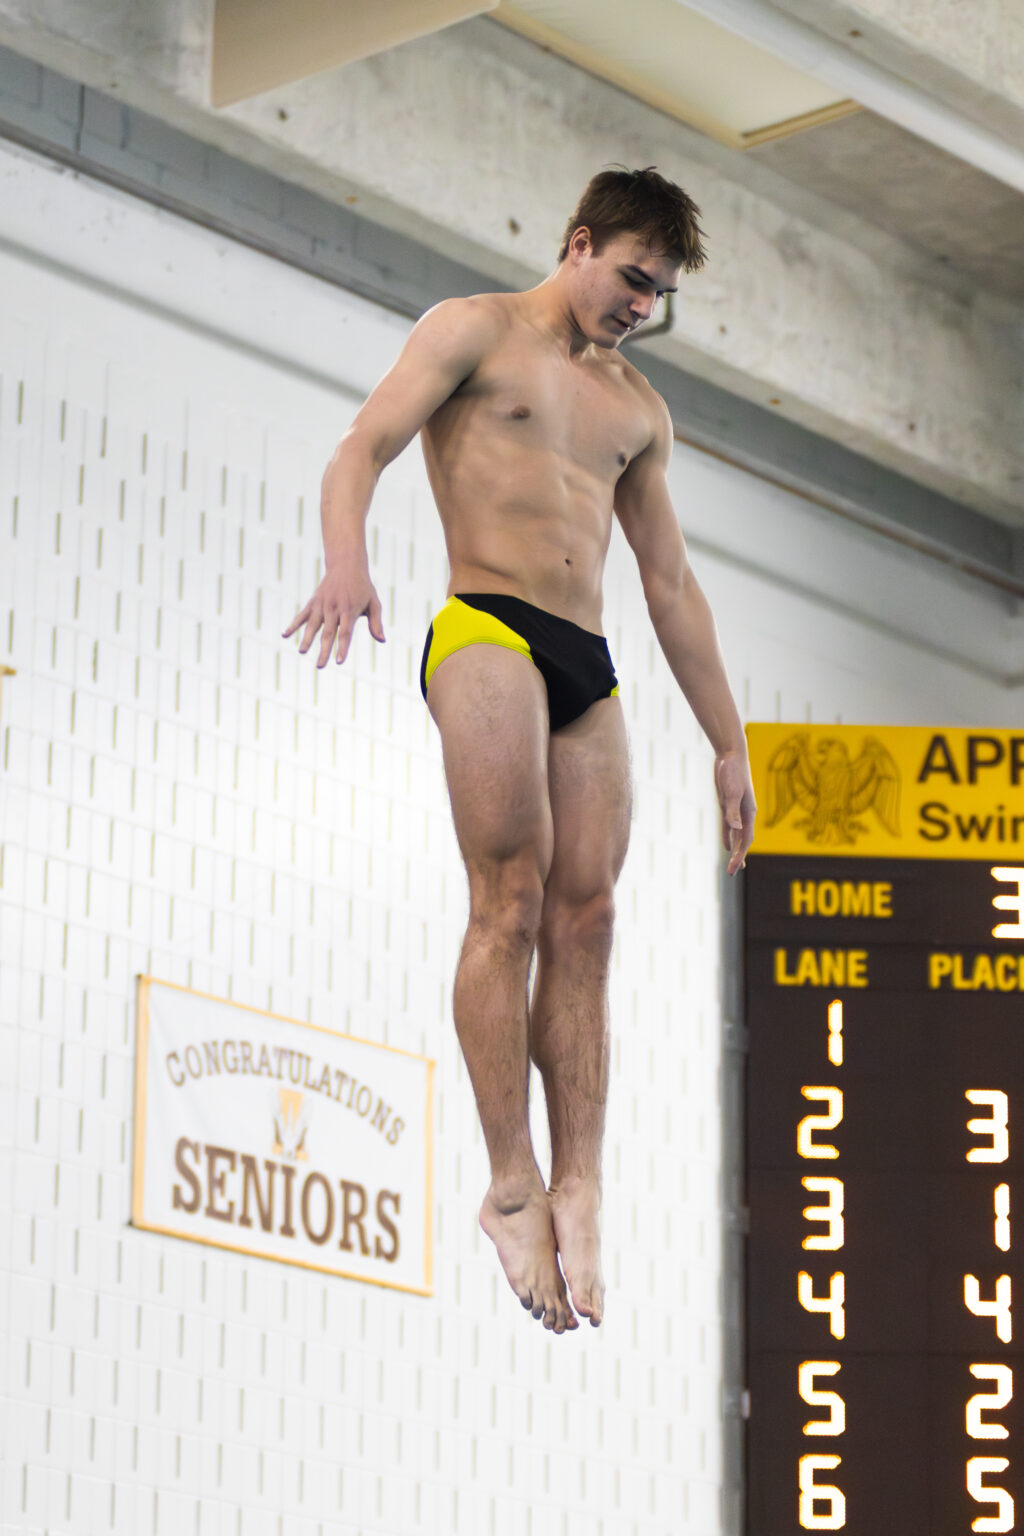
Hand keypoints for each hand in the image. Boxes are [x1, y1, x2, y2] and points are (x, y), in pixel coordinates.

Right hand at [282, 566, 384, 666]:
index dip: (342, 648)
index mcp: (349, 610)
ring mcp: (322, 604)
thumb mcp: (374, 603)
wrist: (346, 565)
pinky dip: (293, 625)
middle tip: (320, 666)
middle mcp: (333, 608)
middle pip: (328, 633)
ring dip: (307, 639)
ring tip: (302, 652)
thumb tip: (382, 641)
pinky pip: (302, 615)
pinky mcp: (313, 601)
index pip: (345, 633)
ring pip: (313, 625)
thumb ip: (377, 622)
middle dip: (324, 650)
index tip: (339, 661)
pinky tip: (285, 635)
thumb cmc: (363, 587)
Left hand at [715, 749, 755, 875]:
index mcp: (749, 813)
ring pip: (737, 835)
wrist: (731, 754)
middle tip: (732, 873)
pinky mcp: (728, 804)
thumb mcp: (731, 791)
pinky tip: (726, 845)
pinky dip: (728, 837)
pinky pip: (729, 826)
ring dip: (736, 849)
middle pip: (743, 840)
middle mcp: (745, 813)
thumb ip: (732, 811)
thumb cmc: (732, 771)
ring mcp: (737, 809)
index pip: (745, 840)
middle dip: (738, 857)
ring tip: (735, 865)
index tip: (733, 869)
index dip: (739, 856)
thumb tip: (735, 829)